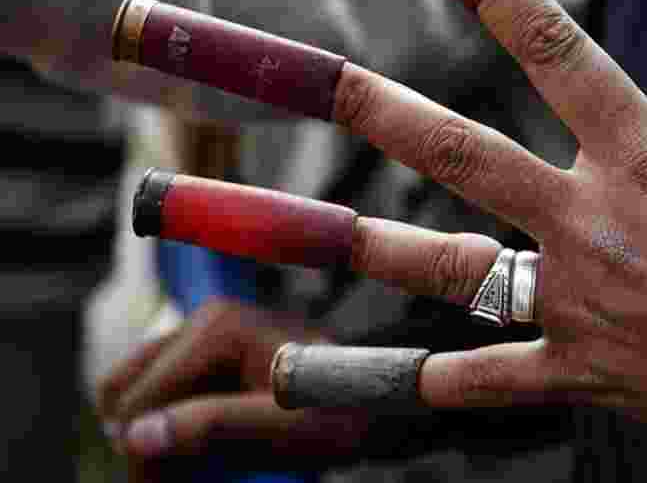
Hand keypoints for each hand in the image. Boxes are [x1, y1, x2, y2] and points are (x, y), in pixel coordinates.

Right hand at [96, 299, 377, 471]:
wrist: (381, 398)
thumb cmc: (344, 413)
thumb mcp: (288, 433)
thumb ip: (216, 430)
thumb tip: (136, 435)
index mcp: (219, 328)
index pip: (140, 401)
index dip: (147, 454)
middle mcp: (207, 317)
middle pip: (127, 390)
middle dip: (147, 440)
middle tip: (185, 477)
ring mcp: (207, 330)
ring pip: (134, 389)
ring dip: (155, 430)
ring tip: (198, 462)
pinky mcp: (212, 348)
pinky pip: (160, 388)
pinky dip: (170, 420)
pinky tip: (204, 443)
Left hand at [280, 0, 646, 479]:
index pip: (553, 46)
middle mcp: (594, 224)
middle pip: (462, 153)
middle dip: (380, 110)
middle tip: (313, 80)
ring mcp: (581, 304)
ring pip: (450, 269)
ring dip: (367, 247)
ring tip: (289, 236)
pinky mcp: (589, 375)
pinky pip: (495, 381)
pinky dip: (442, 380)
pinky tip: (396, 378)